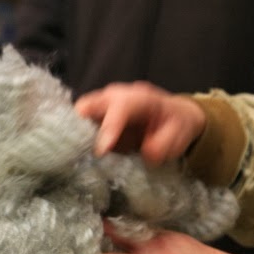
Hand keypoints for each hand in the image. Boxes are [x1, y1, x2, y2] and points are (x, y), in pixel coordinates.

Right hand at [75, 82, 206, 164]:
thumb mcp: (179, 135)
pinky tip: (77, 154)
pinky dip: (75, 140)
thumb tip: (146, 153)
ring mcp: (101, 107)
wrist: (173, 117)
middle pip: (87, 105)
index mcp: (139, 97)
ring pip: (77, 116)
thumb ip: (163, 144)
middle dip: (79, 126)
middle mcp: (114, 97)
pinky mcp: (93, 119)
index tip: (101, 151)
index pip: (120, 108)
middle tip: (76, 150)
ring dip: (74, 136)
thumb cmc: (175, 124)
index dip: (109, 128)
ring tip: (75, 156)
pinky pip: (77, 126)